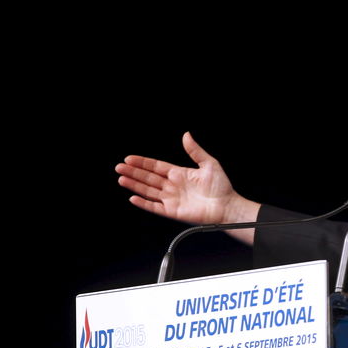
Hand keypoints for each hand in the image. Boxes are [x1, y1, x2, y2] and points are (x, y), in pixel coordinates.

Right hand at [116, 132, 259, 240]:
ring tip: (121, 178)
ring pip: (148, 191)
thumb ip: (195, 151)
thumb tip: (187, 135)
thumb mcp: (209, 164)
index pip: (156, 167)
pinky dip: (144, 203)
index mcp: (180, 174)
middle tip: (120, 167)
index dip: (143, 162)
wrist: (227, 206)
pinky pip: (154, 207)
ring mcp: (172, 199)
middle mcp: (173, 186)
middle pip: (148, 178)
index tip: (130, 158)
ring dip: (134, 185)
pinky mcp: (173, 211)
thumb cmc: (221, 188)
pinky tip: (133, 197)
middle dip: (134, 172)